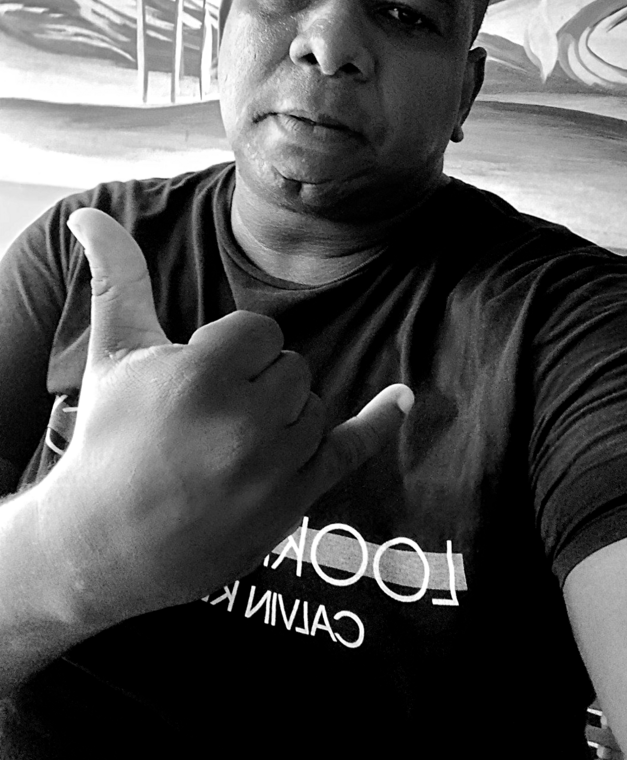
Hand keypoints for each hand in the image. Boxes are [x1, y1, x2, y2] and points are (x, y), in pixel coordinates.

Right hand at [37, 209, 411, 629]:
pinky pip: (351, 450)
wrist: (102, 545)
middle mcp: (246, 421)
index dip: (229, 352)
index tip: (197, 381)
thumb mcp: (113, 355)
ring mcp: (275, 467)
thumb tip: (89, 213)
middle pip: (291, 367)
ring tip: (230, 443)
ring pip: (312, 405)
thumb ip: (117, 277)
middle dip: (256, 384)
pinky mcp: (293, 502)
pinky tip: (405, 398)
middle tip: (207, 419)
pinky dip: (381, 422)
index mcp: (202, 375)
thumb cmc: (107, 441)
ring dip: (282, 415)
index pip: (260, 332)